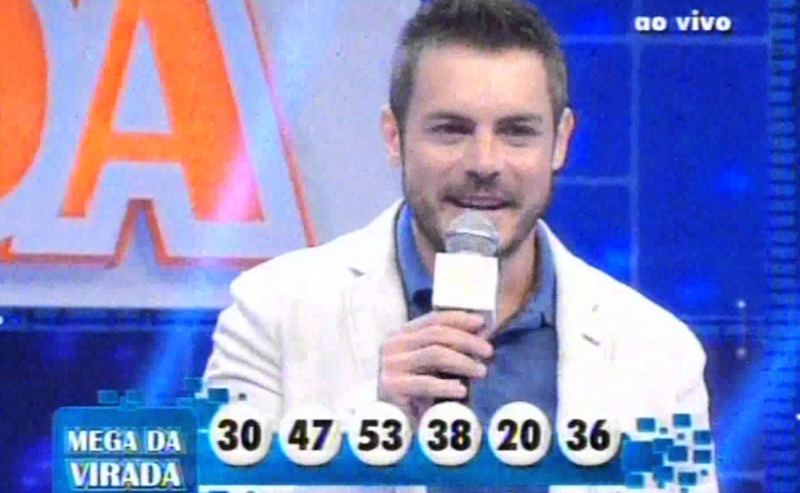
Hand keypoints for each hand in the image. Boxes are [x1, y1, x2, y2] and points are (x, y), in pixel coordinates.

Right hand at [378, 311, 493, 417]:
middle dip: (466, 340)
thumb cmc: (413, 390)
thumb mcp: (427, 364)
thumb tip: (480, 337)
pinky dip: (447, 386)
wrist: (388, 419)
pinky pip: (426, 384)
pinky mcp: (392, 387)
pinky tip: (462, 390)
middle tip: (488, 351)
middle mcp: (393, 345)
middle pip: (436, 334)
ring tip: (481, 371)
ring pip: (434, 354)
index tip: (481, 323)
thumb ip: (445, 349)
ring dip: (463, 362)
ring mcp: (391, 365)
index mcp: (401, 335)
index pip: (433, 319)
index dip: (459, 318)